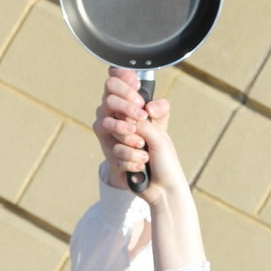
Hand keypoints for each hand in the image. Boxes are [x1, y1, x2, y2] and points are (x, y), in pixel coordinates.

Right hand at [94, 67, 169, 189]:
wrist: (162, 186)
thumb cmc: (162, 156)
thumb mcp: (163, 129)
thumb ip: (157, 113)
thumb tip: (148, 106)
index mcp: (130, 108)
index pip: (116, 84)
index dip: (124, 83)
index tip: (137, 91)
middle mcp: (118, 118)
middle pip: (109, 100)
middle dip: (126, 108)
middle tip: (142, 116)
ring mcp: (112, 136)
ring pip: (107, 125)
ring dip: (128, 137)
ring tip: (142, 146)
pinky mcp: (111, 154)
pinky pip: (114, 150)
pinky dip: (131, 158)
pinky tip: (141, 164)